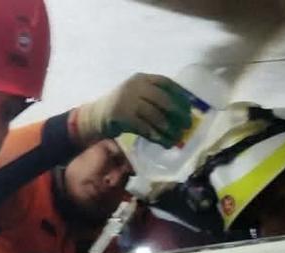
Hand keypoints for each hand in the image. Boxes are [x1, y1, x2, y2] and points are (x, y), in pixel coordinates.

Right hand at [73, 73, 192, 147]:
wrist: (95, 116)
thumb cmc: (121, 108)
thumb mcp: (137, 96)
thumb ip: (154, 98)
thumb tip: (181, 111)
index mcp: (141, 78)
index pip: (166, 82)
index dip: (180, 94)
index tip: (189, 106)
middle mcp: (135, 86)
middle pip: (163, 99)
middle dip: (177, 112)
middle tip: (187, 124)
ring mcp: (128, 100)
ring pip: (155, 115)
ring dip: (168, 128)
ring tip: (176, 137)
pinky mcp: (122, 116)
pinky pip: (144, 127)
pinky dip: (156, 136)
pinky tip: (163, 142)